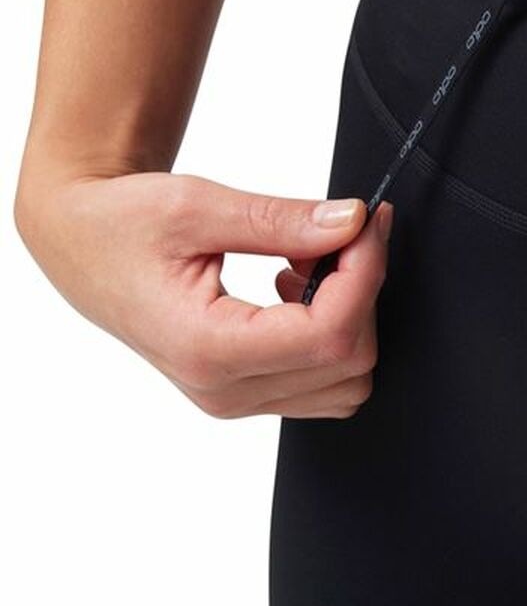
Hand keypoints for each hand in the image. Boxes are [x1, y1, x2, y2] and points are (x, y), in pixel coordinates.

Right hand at [15, 169, 392, 418]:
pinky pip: (323, 384)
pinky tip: (298, 292)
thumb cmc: (120, 224)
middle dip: (363, 291)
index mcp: (207, 349)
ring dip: (350, 318)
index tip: (367, 223)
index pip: (330, 333)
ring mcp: (236, 399)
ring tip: (310, 266)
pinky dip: (332, 337)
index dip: (366, 273)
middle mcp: (224, 390)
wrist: (80, 244)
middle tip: (343, 233)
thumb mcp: (197, 206)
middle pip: (349, 361)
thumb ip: (282, 221)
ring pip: (346, 382)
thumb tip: (350, 223)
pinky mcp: (245, 392)